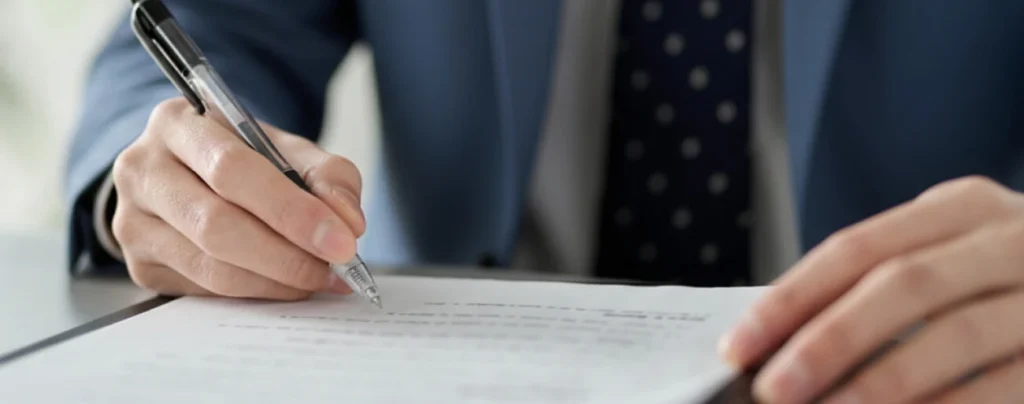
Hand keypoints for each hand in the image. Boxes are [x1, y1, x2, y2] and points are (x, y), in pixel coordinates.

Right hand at [110, 97, 365, 299]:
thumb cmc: (240, 159)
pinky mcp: (140, 265)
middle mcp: (143, 170)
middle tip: (336, 269)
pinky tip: (286, 285)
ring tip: (319, 279)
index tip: (341, 240)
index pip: (232, 171)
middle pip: (216, 225)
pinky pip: (205, 289)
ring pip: (210, 266)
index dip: (291, 211)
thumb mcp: (286, 149)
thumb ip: (328, 176)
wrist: (187, 173)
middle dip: (288, 255)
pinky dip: (256, 292)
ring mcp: (132, 221)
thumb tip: (349, 223)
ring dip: (276, 280)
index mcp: (177, 124)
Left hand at [718, 176, 1023, 402]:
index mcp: (960, 208)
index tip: (741, 344)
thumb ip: (884, 285)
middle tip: (776, 390)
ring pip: (954, 335)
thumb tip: (783, 342)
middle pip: (901, 284)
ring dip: (881, 383)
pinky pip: (1005, 383)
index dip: (792, 297)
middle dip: (829, 341)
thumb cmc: (1010, 280)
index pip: (856, 247)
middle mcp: (1010, 236)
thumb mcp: (953, 258)